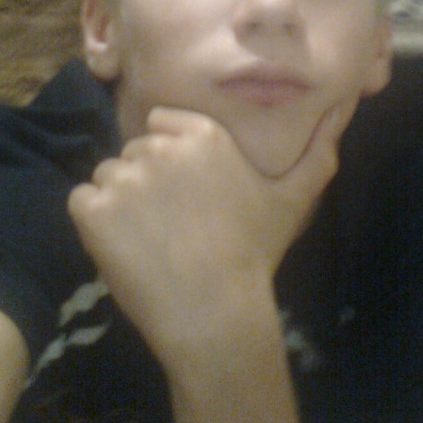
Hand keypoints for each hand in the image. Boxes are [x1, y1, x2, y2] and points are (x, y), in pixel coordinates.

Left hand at [66, 102, 352, 362]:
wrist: (214, 314)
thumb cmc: (253, 254)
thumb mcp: (293, 199)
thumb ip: (318, 152)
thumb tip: (341, 109)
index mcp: (202, 133)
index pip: (161, 126)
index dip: (172, 161)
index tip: (189, 197)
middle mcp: (160, 146)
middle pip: (135, 152)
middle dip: (146, 183)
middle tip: (173, 226)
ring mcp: (123, 175)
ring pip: (107, 176)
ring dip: (119, 204)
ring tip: (150, 241)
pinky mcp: (92, 208)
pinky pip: (81, 202)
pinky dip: (93, 225)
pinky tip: (124, 249)